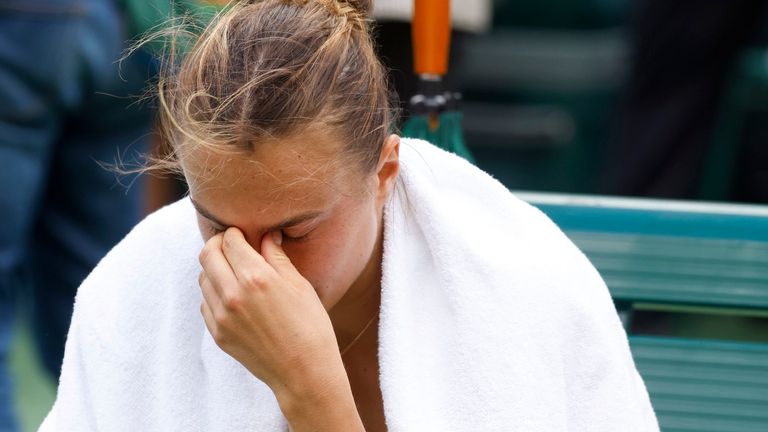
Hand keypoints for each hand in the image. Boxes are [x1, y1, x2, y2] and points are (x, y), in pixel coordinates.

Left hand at [198, 228, 348, 411]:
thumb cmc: (310, 326)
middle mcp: (233, 294)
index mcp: (256, 277)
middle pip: (208, 255)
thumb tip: (267, 234)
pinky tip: (233, 295)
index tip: (242, 233)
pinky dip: (214, 293)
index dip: (235, 233)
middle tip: (230, 245)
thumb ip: (277, 257)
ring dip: (215, 269)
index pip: (230, 241)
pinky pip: (205, 303)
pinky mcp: (218, 334)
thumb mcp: (299, 285)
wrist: (304, 372)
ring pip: (203, 278)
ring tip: (233, 271)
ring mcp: (222, 316)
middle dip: (218, 244)